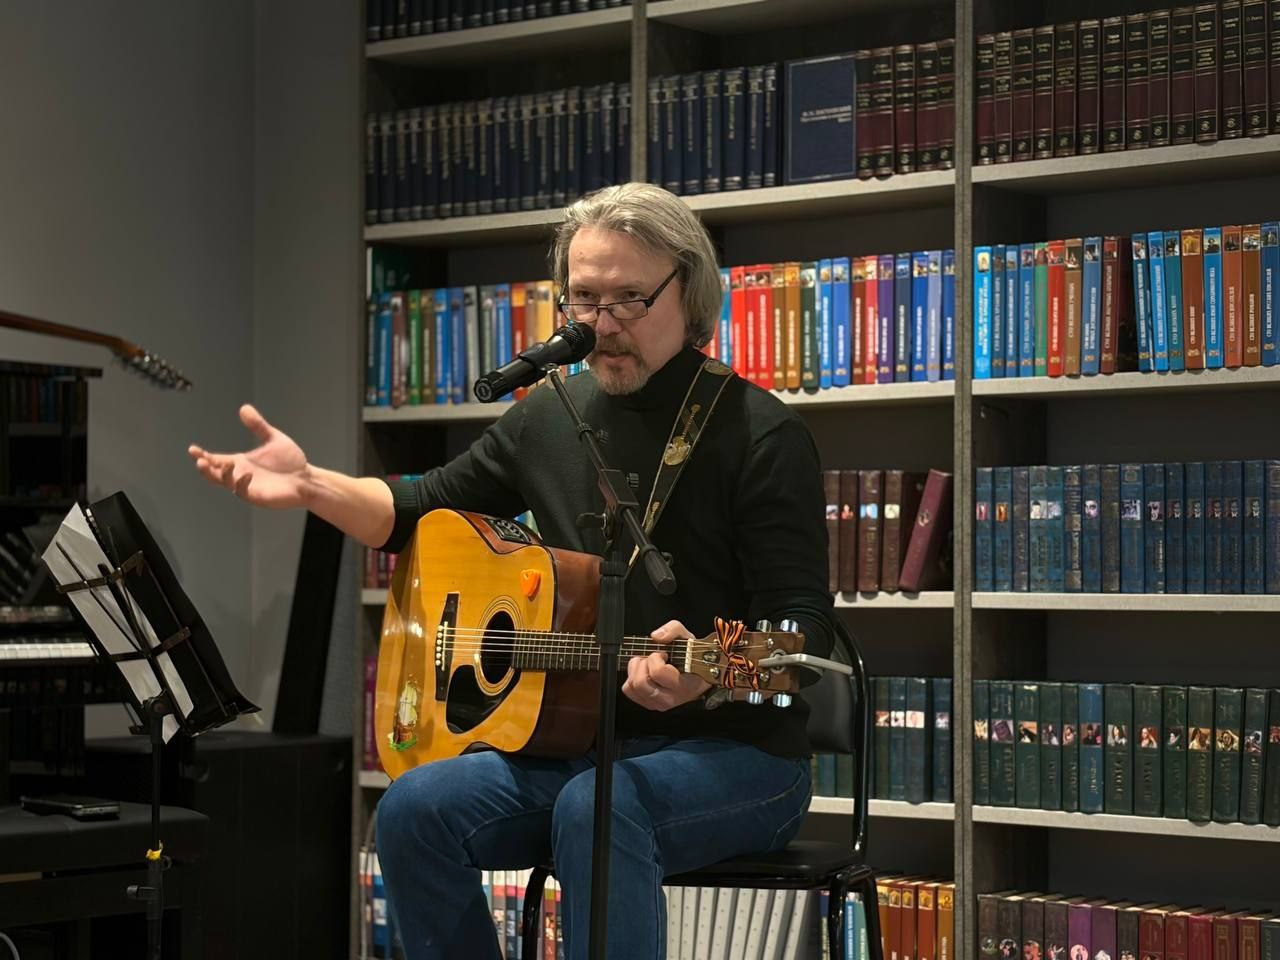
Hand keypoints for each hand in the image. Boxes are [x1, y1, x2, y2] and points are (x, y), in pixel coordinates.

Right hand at [188, 404, 310, 509]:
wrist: (307, 479)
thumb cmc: (290, 462)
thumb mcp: (273, 439)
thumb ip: (258, 426)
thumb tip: (243, 408)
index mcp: (240, 462)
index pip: (216, 459)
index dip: (203, 455)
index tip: (192, 449)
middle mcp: (240, 474)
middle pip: (214, 474)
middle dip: (205, 469)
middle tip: (200, 461)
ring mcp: (247, 487)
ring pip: (226, 484)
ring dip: (222, 475)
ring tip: (225, 465)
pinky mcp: (257, 496)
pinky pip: (243, 492)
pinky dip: (241, 483)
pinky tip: (247, 474)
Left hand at [622, 620, 710, 711]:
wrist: (697, 676)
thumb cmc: (691, 659)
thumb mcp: (686, 638)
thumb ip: (673, 630)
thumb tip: (657, 637)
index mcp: (681, 685)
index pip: (658, 673)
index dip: (656, 658)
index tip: (663, 654)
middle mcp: (668, 698)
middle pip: (640, 682)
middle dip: (643, 664)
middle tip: (653, 658)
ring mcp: (656, 703)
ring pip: (632, 686)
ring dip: (636, 669)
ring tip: (648, 664)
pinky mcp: (646, 702)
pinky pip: (628, 689)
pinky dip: (632, 677)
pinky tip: (644, 671)